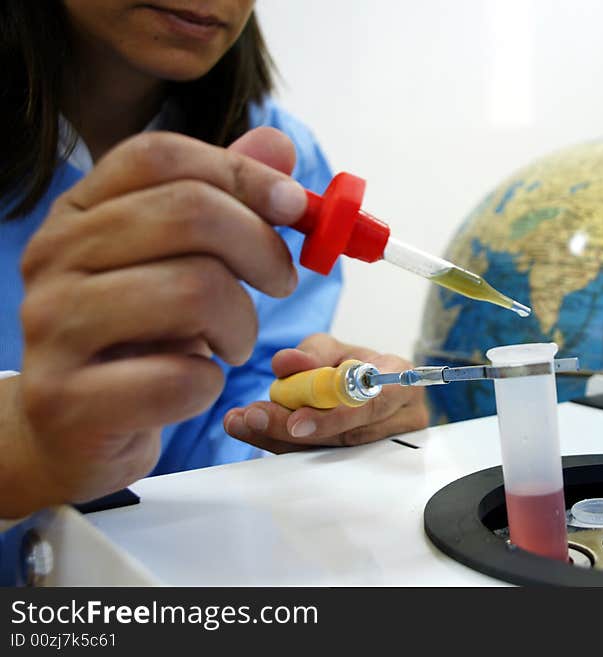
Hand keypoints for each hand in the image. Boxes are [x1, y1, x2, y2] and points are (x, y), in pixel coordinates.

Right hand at [5, 127, 304, 516]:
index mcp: (80, 211)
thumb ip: (225, 202)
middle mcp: (54, 256)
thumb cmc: (138, 339)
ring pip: (194, 290)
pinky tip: (197, 384)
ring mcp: (52, 327)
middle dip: (262, 248)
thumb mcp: (181, 263)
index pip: (160, 157)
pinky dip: (210, 383)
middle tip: (281, 282)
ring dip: (242, 323)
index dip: (242, 173)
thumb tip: (279, 145)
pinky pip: (178, 378)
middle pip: (188, 212)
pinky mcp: (65, 398)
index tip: (295, 205)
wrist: (70, 428)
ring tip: (234, 341)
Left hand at [223, 334, 429, 451]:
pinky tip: (254, 432)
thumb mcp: (335, 350)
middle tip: (253, 417)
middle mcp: (403, 418)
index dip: (335, 417)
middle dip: (292, 429)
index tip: (295, 421)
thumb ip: (312, 353)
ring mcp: (389, 446)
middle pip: (348, 436)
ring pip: (333, 454)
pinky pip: (324, 463)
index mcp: (402, 381)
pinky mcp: (366, 465)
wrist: (370, 390)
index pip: (373, 403)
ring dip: (280, 439)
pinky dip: (284, 447)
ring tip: (243, 422)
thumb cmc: (356, 367)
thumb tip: (286, 363)